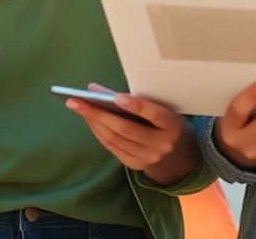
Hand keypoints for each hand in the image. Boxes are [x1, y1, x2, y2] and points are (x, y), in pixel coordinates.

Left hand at [66, 83, 197, 184]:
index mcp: (172, 126)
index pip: (154, 115)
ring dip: (94, 122)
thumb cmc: (167, 123)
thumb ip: (139, 101)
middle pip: (125, 129)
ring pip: (114, 139)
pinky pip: (112, 147)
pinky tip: (90, 121)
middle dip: (98, 114)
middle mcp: (161, 145)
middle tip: (76, 101)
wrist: (179, 156)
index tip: (117, 98)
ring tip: (79, 108)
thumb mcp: (163, 110)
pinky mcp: (135, 166)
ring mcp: (148, 158)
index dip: (136, 106)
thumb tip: (99, 90)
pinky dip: (99, 133)